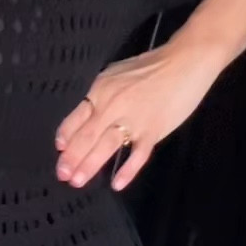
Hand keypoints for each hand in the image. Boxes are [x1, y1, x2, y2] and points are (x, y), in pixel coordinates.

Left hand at [54, 36, 223, 191]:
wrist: (185, 61)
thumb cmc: (151, 66)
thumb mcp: (116, 75)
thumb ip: (102, 95)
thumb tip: (88, 116)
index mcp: (100, 91)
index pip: (75, 118)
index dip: (65, 137)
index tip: (60, 151)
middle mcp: (112, 106)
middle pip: (86, 136)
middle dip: (71, 158)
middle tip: (62, 175)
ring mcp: (133, 119)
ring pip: (105, 146)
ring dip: (89, 165)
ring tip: (77, 181)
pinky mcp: (153, 130)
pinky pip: (138, 154)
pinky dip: (127, 170)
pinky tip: (117, 184)